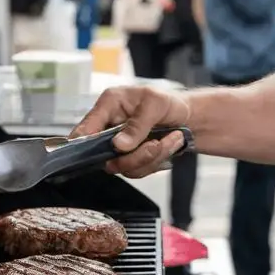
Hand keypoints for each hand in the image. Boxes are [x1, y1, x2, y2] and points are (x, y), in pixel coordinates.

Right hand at [70, 85, 191, 177]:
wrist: (190, 119)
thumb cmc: (170, 103)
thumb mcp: (156, 104)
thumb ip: (137, 124)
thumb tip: (118, 145)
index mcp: (109, 105)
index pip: (86, 128)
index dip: (84, 144)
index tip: (100, 152)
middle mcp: (109, 126)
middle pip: (104, 155)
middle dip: (135, 154)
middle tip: (157, 143)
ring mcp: (118, 146)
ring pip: (124, 166)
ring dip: (151, 156)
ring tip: (172, 138)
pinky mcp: (130, 159)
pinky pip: (137, 170)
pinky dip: (157, 160)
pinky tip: (169, 144)